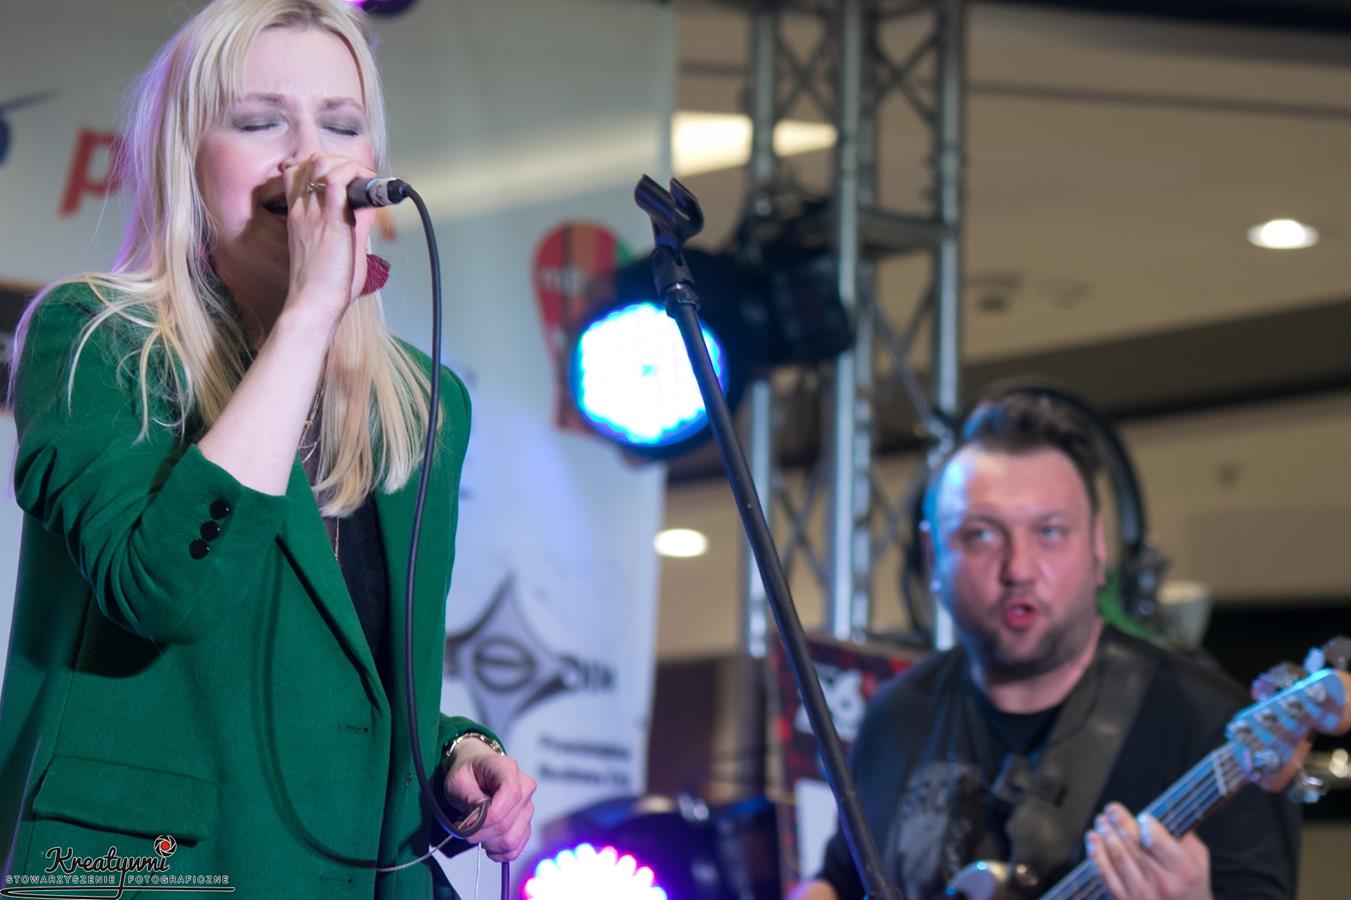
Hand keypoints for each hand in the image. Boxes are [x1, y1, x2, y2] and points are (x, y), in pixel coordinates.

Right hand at [280, 153, 376, 326]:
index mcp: (297, 216)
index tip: (344, 178)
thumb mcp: (331, 248)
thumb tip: (368, 210)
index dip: (321, 166)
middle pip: (309, 162)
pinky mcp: (329, 220)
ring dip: (347, 164)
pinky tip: (368, 184)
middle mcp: (301, 209)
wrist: (312, 303)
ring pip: (321, 163)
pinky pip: (337, 180)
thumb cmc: (322, 286)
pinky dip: (355, 174)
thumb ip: (348, 226)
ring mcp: (312, 213)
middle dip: (338, 160)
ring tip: (363, 180)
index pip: (296, 173)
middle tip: (358, 177)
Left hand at [442, 739, 536, 861]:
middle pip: (507, 822)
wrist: (475, 773)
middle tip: (464, 829)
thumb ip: (469, 797)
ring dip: (488, 843)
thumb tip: (479, 819)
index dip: (490, 815)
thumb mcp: (458, 780)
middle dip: (481, 833)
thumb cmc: (467, 774)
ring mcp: (528, 807)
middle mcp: (525, 788)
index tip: (468, 823)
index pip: (511, 795)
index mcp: (508, 770)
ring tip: (476, 833)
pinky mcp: (526, 824)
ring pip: (512, 839)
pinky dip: (499, 853)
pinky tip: (487, 843)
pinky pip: (516, 848)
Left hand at [1086, 802, 1210, 899]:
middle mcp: (1163, 883)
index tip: (1142, 816)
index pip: (1157, 841)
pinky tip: (1093, 839)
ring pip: (1117, 857)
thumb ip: (1181, 834)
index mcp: (1184, 870)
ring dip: (1106, 834)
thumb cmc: (1190, 884)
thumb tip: (1158, 810)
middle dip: (1119, 822)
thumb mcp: (1197, 859)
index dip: (1146, 824)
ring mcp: (1142, 894)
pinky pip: (1105, 874)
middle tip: (1112, 809)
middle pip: (1133, 845)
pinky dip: (1096, 853)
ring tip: (1102, 821)